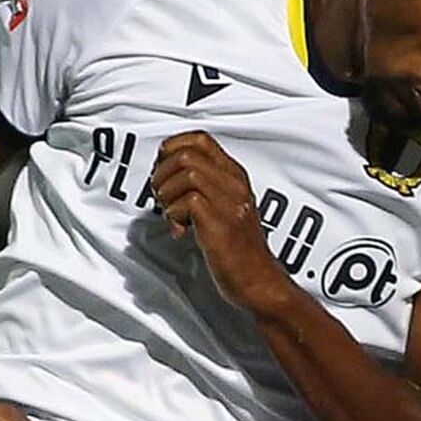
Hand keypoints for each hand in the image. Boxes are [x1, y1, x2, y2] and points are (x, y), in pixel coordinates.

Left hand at [152, 131, 276, 308]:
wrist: (258, 281)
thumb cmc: (239, 251)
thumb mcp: (226, 208)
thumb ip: (205, 188)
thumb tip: (170, 176)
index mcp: (235, 177)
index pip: (200, 139)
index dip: (172, 148)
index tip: (162, 168)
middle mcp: (234, 185)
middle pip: (187, 153)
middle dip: (162, 173)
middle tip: (162, 195)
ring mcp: (230, 203)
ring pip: (186, 173)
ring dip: (166, 194)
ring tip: (171, 213)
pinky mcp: (221, 223)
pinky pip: (187, 201)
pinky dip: (174, 215)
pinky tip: (180, 230)